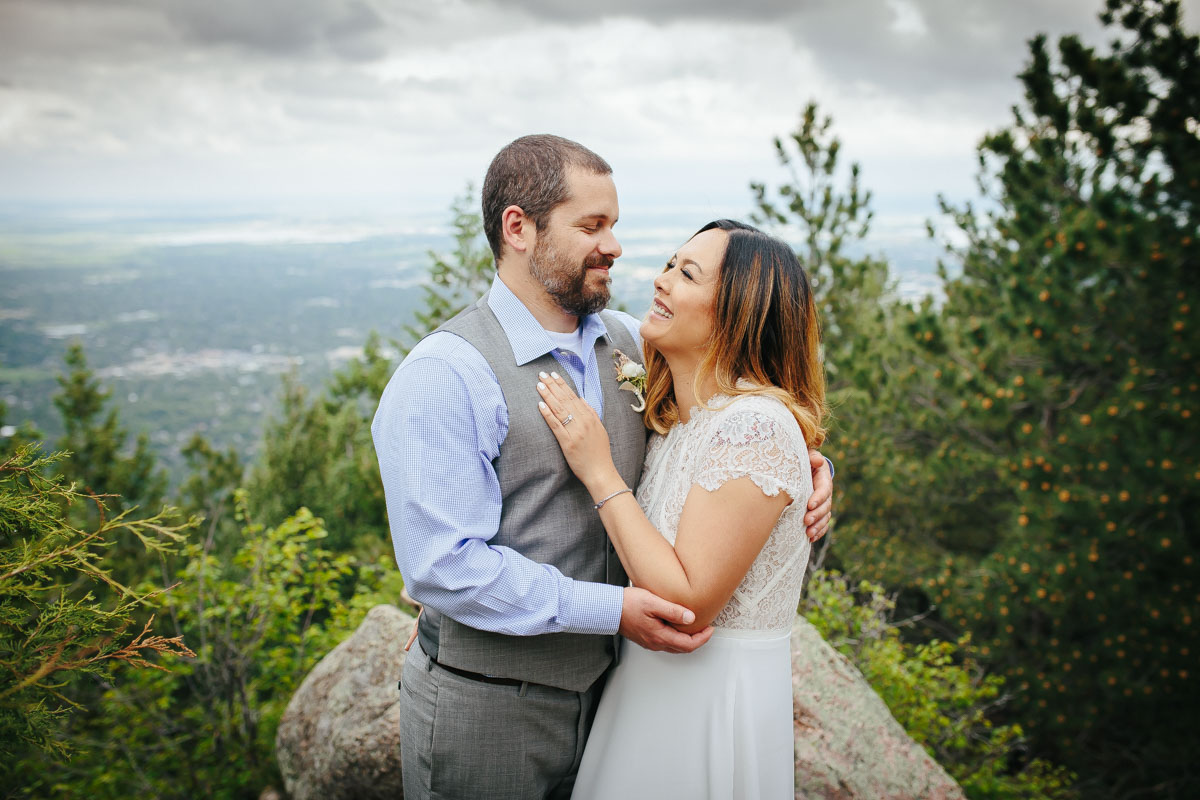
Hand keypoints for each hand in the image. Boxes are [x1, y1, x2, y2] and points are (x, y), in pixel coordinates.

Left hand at [536, 371, 621, 490]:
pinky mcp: (568, 442)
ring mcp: (575, 432)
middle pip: (565, 400)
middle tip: (542, 374)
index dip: (562, 385)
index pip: (573, 396)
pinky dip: (548, 414)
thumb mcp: (600, 429)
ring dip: (548, 396)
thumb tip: (582, 399)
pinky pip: (556, 425)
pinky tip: (540, 405)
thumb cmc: (599, 452)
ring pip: (559, 409)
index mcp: (590, 417)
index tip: (553, 375)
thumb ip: (591, 413)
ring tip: (539, 385)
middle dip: (552, 385)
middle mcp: (583, 422)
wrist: (601, 471)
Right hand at [618, 587, 713, 652]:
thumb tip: (690, 617)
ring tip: (694, 626)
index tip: (710, 628)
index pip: (688, 644)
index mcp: (660, 636)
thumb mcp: (653, 602)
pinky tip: (677, 626)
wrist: (608, 609)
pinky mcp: (646, 638)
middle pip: (683, 648)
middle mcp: (656, 643)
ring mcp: (650, 642)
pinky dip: (676, 636)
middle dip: (697, 639)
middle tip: (706, 627)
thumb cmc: (628, 604)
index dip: (703, 638)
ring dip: (687, 639)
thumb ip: (672, 610)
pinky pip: (666, 642)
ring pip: (674, 646)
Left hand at [805, 449, 832, 542]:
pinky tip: (811, 539)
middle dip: (816, 515)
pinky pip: (822, 524)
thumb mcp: (807, 455)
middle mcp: (825, 493)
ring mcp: (823, 504)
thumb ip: (812, 457)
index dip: (818, 498)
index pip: (824, 489)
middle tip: (806, 521)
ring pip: (825, 517)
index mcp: (823, 479)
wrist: (801, 468)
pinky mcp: (818, 512)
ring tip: (808, 534)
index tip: (809, 505)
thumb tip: (817, 461)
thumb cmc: (802, 460)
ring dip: (817, 526)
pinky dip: (819, 532)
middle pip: (825, 506)